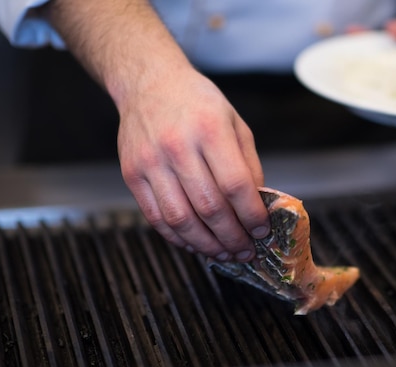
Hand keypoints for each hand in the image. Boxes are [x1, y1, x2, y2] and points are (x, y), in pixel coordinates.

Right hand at [118, 64, 269, 261]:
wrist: (149, 83)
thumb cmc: (197, 103)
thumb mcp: (235, 123)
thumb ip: (248, 165)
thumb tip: (258, 207)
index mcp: (210, 130)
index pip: (235, 185)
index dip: (252, 216)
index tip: (262, 231)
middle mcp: (178, 147)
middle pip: (209, 208)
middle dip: (232, 237)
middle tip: (246, 251)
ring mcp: (151, 162)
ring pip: (181, 220)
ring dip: (206, 245)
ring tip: (224, 253)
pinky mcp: (133, 175)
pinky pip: (156, 218)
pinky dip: (178, 238)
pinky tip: (196, 244)